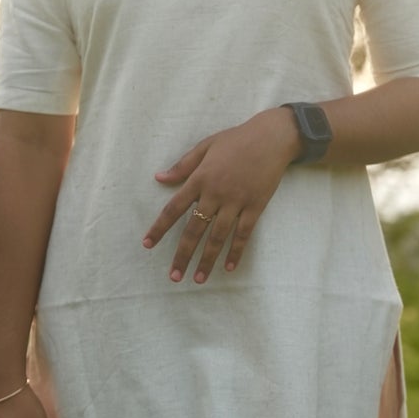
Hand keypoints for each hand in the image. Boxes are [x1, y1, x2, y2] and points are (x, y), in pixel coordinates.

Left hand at [142, 107, 299, 282]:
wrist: (271, 138)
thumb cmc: (236, 140)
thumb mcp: (205, 146)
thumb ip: (182, 166)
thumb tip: (159, 178)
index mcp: (200, 179)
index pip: (174, 208)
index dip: (159, 228)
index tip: (147, 244)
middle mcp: (215, 194)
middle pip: (194, 230)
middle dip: (183, 255)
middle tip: (174, 276)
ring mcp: (236, 202)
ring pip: (218, 237)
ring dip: (207, 260)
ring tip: (198, 279)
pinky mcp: (255, 207)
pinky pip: (243, 234)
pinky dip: (236, 251)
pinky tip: (228, 267)